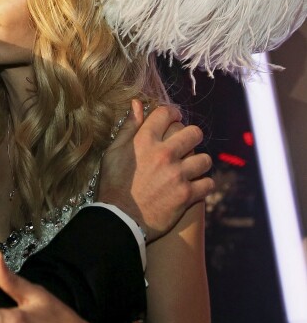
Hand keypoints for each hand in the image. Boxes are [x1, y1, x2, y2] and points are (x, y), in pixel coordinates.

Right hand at [99, 101, 213, 241]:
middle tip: (186, 144)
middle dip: (192, 136)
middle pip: (193, 133)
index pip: (167, 114)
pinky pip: (208, 184)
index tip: (174, 118)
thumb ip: (129, 127)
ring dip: (198, 163)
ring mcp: (177, 175)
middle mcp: (163, 154)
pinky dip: (203, 185)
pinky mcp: (186, 195)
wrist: (119, 219)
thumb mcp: (113, 152)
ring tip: (190, 168)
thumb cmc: (113, 184)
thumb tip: (137, 104)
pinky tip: (194, 186)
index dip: (172, 113)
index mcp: (145, 141)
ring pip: (205, 159)